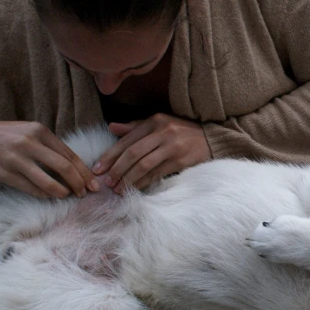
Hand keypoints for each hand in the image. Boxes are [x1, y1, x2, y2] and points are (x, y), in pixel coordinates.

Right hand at [0, 121, 98, 198]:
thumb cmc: (8, 136)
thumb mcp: (31, 132)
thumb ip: (51, 146)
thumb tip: (76, 168)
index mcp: (40, 131)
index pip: (69, 155)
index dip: (84, 172)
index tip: (93, 184)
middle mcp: (29, 143)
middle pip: (64, 168)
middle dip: (79, 183)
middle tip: (85, 193)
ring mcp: (16, 159)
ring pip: (48, 181)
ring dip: (63, 192)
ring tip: (69, 195)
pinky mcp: (5, 173)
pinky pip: (31, 188)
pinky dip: (44, 194)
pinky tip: (51, 196)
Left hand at [93, 113, 211, 192]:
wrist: (212, 138)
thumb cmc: (182, 132)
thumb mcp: (160, 123)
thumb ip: (135, 127)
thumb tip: (111, 127)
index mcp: (154, 121)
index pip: (127, 140)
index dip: (110, 155)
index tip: (98, 168)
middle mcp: (163, 132)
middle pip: (133, 153)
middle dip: (117, 169)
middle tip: (107, 182)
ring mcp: (173, 146)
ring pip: (144, 165)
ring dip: (128, 179)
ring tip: (118, 189)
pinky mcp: (181, 160)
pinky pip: (157, 173)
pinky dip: (144, 182)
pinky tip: (135, 188)